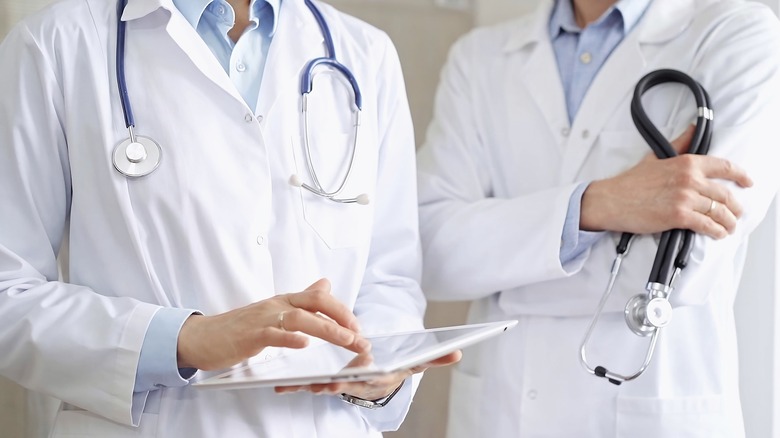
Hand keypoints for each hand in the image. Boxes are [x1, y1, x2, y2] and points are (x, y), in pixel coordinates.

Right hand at [177, 279, 369, 370]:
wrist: (203, 338)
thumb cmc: (239, 327)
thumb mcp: (274, 311)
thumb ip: (301, 300)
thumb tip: (325, 285)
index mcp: (283, 301)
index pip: (318, 298)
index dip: (341, 310)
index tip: (357, 327)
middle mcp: (276, 305)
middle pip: (314, 305)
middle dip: (341, 320)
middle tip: (359, 338)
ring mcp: (262, 319)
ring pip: (299, 318)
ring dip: (325, 329)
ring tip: (344, 340)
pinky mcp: (249, 335)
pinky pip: (272, 334)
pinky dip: (289, 338)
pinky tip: (304, 344)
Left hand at [274, 350, 461, 400]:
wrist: (376, 380)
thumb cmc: (391, 367)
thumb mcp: (412, 363)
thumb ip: (434, 358)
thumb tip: (458, 352)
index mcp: (374, 377)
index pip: (366, 379)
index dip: (356, 379)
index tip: (347, 375)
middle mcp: (355, 384)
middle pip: (339, 386)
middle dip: (327, 386)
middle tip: (316, 384)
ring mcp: (337, 385)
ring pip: (319, 387)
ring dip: (304, 388)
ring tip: (289, 385)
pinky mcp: (321, 383)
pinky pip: (305, 385)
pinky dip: (292, 386)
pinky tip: (278, 385)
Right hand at [581, 127, 752, 238]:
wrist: (611, 200)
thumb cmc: (630, 182)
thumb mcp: (656, 157)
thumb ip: (678, 144)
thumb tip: (692, 129)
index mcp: (686, 163)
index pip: (723, 167)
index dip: (740, 176)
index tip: (747, 182)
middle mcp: (689, 179)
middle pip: (725, 194)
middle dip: (735, 207)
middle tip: (737, 213)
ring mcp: (685, 198)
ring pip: (719, 212)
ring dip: (728, 222)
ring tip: (729, 227)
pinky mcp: (679, 216)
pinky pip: (707, 225)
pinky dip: (716, 231)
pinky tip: (718, 233)